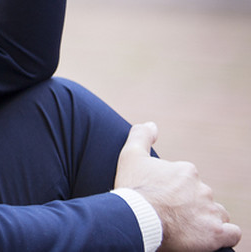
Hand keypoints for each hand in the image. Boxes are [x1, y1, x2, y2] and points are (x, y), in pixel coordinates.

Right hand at [115, 122, 240, 251]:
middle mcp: (202, 189)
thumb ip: (141, 137)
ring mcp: (210, 211)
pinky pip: (232, 233)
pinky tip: (210, 236)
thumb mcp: (130, 157)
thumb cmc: (132, 189)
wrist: (135, 217)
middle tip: (171, 216)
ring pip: (216, 214)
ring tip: (186, 229)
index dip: (176, 193)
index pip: (189, 183)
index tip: (163, 201)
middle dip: (191, 207)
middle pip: (203, 199)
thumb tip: (152, 125)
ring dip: (206, 220)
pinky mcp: (215, 232)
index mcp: (187, 172)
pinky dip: (224, 235)